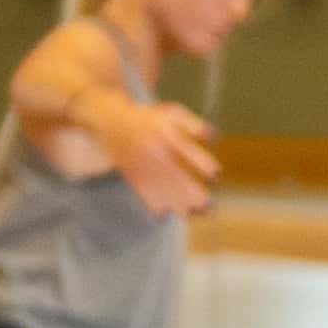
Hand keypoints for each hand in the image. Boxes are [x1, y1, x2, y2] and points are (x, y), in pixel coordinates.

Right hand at [103, 96, 222, 215]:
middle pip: (176, 177)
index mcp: (167, 135)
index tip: (214, 175)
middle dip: (193, 194)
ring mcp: (142, 165)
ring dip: (178, 205)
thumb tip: (214, 138)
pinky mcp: (132, 175)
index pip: (189, 153)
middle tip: (208, 206)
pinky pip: (143, 194)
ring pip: (161, 189)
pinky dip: (154, 205)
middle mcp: (154, 151)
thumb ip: (194, 125)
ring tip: (193, 214)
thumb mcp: (172, 114)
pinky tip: (166, 213)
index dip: (203, 166)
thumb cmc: (150, 119)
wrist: (112, 121)